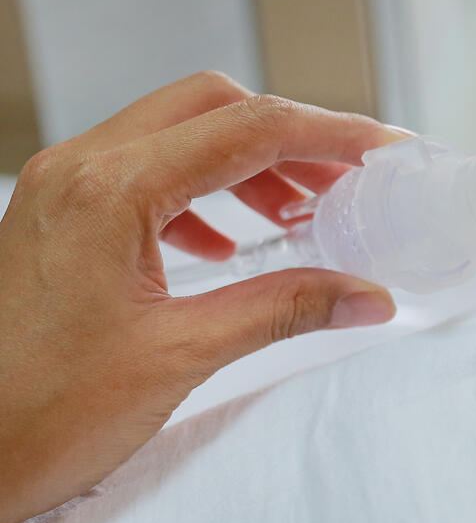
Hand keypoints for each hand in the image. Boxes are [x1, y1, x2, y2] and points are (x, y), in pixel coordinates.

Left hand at [0, 72, 406, 522]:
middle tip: (351, 178)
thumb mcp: (181, 356)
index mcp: (109, 191)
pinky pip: (142, 169)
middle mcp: (78, 169)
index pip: (249, 130)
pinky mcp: (55, 215)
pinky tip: (226, 244)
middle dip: (292, 135)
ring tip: (302, 213)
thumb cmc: (41, 416)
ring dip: (248, 160)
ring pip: (178, 133)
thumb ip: (284, 309)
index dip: (332, 134)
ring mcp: (60, 187)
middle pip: (213, 107)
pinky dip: (201, 188)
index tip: (386, 151)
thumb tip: (369, 295)